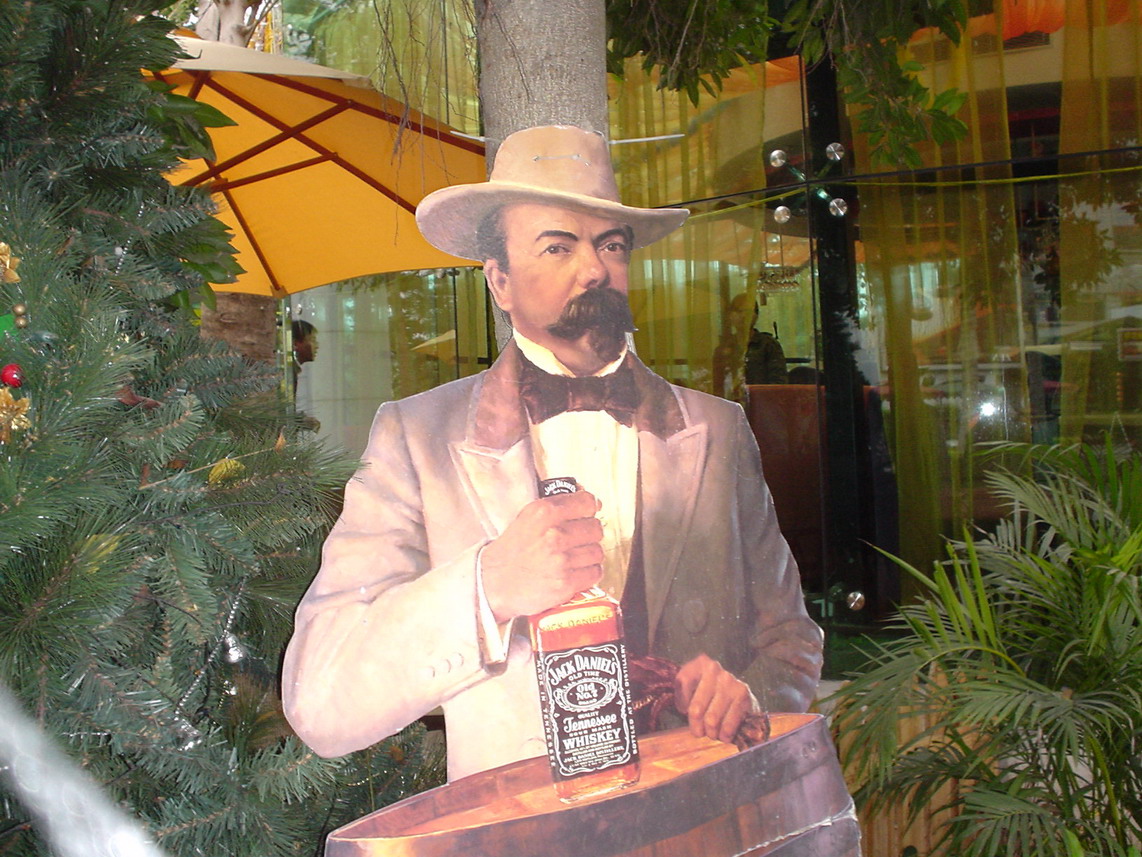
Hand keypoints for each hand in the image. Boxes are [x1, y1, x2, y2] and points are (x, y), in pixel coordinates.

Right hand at [481, 490, 603, 621]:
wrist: (494, 583)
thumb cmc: (511, 551)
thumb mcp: (527, 518)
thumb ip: (556, 506)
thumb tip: (590, 500)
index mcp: (543, 512)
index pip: (586, 501)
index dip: (590, 508)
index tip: (588, 513)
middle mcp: (554, 534)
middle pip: (596, 528)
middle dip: (588, 534)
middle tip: (576, 540)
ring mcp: (561, 559)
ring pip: (597, 551)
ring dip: (588, 555)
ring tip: (572, 558)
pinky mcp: (566, 583)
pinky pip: (595, 572)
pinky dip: (588, 573)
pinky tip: (574, 571)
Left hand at [674, 654, 757, 742]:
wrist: (740, 697)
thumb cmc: (710, 696)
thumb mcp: (693, 688)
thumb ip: (683, 694)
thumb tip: (683, 711)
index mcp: (699, 664)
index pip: (682, 682)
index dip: (681, 703)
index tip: (684, 710)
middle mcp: (714, 669)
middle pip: (696, 708)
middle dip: (696, 726)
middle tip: (699, 732)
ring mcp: (729, 680)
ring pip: (711, 719)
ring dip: (711, 732)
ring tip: (712, 733)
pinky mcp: (743, 694)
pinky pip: (728, 725)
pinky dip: (724, 734)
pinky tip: (725, 735)